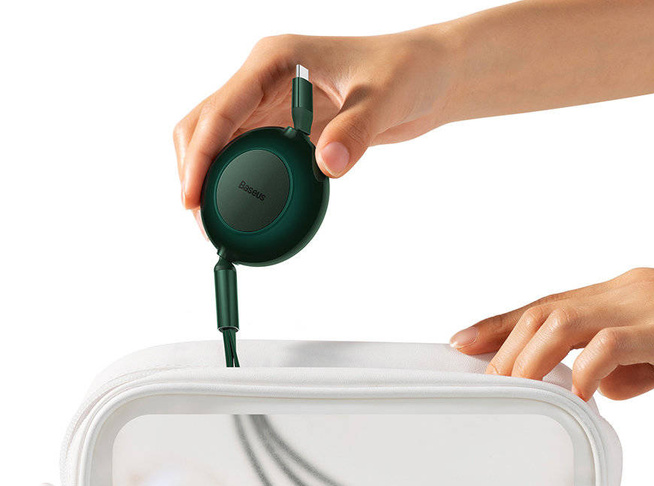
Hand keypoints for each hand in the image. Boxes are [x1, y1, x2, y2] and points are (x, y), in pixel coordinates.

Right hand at [174, 26, 457, 208]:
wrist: (428, 76)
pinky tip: (240, 209)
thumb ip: (355, 131)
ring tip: (214, 224)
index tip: (191, 199)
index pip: (221, 109)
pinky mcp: (284, 125)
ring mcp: (271, 102)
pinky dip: (235, 181)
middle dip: (194, 171)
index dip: (200, 156)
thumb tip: (326, 167)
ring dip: (209, 179)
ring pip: (218, 140)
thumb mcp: (384, 99)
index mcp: (275, 60)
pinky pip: (246, 153)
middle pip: (205, 124)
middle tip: (202, 223)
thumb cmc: (408, 72)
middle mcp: (264, 79)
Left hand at [450, 268, 653, 400]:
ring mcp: (642, 304)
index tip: (461, 341)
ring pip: (565, 320)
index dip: (498, 323)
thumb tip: (588, 388)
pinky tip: (581, 393)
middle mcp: (619, 292)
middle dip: (506, 347)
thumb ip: (618, 364)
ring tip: (519, 387)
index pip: (543, 304)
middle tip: (490, 381)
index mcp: (612, 296)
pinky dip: (587, 368)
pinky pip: (613, 343)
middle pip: (543, 311)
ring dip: (532, 357)